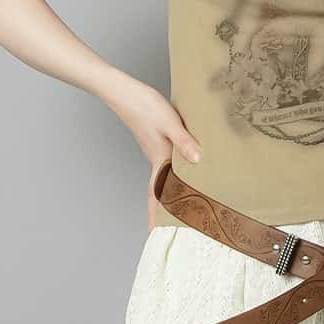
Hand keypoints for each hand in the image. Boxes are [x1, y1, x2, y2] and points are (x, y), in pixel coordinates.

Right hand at [112, 82, 202, 230]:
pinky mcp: (158, 140)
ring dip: (174, 190)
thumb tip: (197, 161)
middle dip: (168, 208)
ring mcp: (156, 150)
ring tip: (186, 202)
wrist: (125, 91)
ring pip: (167, 176)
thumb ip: (184, 142)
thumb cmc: (144, 106)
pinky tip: (187, 167)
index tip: (154, 233)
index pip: (157, 194)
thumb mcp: (169, 123)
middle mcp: (156, 159)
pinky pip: (170, 163)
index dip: (156, 215)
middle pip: (162, 190)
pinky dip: (177, 171)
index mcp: (158, 160)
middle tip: (178, 225)